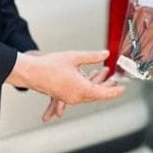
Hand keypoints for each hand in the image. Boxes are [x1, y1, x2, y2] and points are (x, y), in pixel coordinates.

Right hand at [7, 49, 125, 119]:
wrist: (30, 72)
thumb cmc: (48, 66)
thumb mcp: (74, 57)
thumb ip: (92, 56)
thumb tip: (105, 54)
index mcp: (81, 89)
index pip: (103, 93)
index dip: (115, 91)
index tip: (123, 88)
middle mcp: (76, 97)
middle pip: (97, 93)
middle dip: (107, 85)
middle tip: (115, 78)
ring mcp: (69, 97)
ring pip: (88, 92)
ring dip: (96, 83)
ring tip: (103, 72)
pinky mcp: (63, 95)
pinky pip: (79, 92)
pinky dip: (86, 84)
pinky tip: (89, 76)